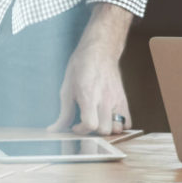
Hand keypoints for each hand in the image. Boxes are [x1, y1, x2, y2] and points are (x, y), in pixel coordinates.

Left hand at [50, 5, 131, 134]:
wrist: (100, 51)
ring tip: (98, 121)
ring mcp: (117, 100)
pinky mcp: (124, 100)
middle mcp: (105, 99)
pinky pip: (127, 122)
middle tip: (86, 123)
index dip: (81, 130)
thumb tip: (53, 130)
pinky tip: (108, 119)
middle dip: (93, 131)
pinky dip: (119, 125)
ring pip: (118, 128)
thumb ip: (63, 113)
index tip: (75, 126)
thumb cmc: (81, 67)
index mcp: (89, 95)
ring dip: (107, 129)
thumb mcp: (66, 88)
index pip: (90, 123)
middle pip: (105, 129)